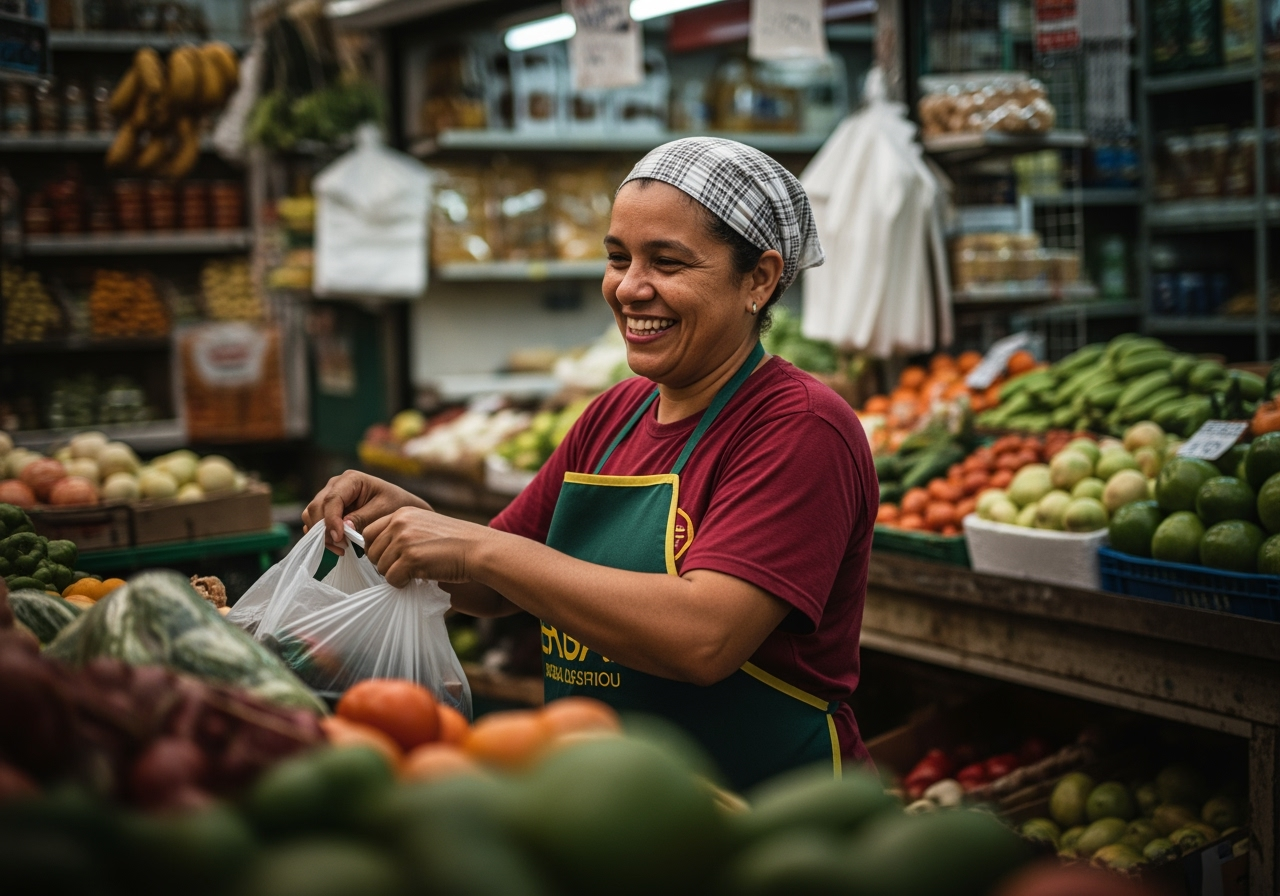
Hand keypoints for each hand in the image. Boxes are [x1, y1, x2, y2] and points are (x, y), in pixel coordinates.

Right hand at [301, 471, 429, 553]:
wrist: (400, 507)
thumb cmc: (395, 504)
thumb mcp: (383, 511)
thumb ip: (363, 518)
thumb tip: (343, 527)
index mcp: (351, 479)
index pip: (332, 499)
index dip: (331, 520)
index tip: (339, 538)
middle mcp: (336, 485)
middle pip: (316, 507)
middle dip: (324, 529)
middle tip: (342, 546)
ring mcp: (329, 496)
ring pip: (311, 515)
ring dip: (322, 534)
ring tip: (342, 547)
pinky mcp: (328, 509)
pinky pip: (314, 522)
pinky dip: (322, 535)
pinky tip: (339, 545)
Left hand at [363, 507, 492, 586]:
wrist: (479, 549)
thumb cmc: (457, 542)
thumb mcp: (426, 525)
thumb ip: (404, 532)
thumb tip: (382, 552)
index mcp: (403, 513)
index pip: (369, 532)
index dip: (377, 549)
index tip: (391, 558)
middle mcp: (400, 523)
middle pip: (371, 551)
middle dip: (384, 563)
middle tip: (404, 569)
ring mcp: (404, 540)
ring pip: (380, 567)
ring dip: (394, 574)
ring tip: (415, 573)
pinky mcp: (410, 559)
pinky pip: (391, 579)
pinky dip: (402, 584)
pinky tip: (418, 578)